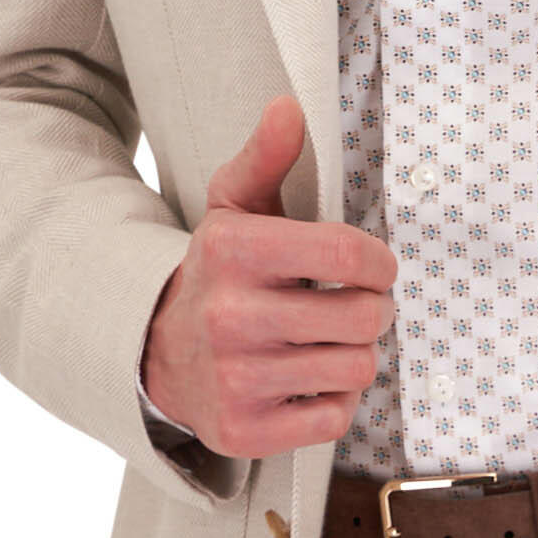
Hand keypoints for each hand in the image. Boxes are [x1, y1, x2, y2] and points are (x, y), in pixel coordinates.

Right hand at [143, 96, 397, 457]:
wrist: (155, 353)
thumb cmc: (217, 276)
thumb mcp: (232, 208)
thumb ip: (266, 157)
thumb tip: (288, 108)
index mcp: (233, 250)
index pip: (352, 256)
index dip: (381, 264)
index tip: (373, 268)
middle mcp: (231, 315)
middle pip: (365, 317)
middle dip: (372, 310)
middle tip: (351, 306)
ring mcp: (236, 378)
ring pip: (356, 369)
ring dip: (354, 356)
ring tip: (326, 342)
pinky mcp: (245, 430)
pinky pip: (335, 418)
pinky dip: (334, 401)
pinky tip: (307, 380)